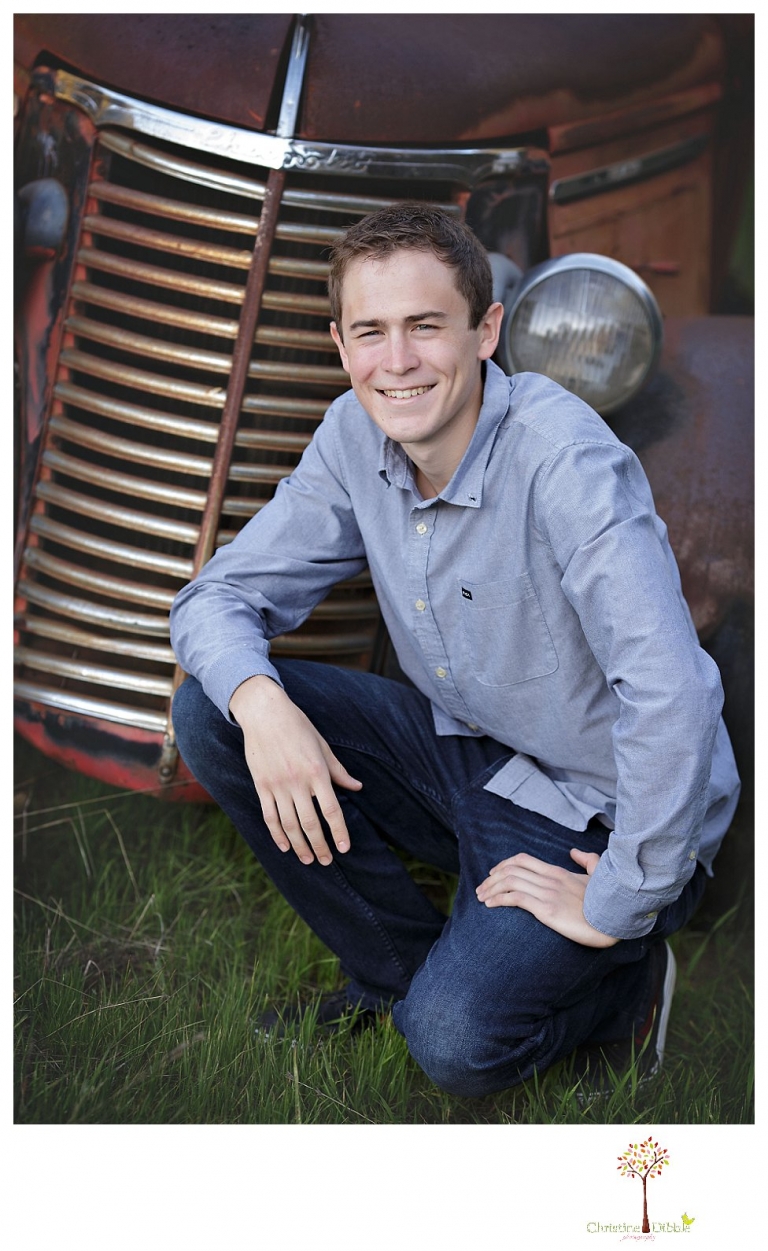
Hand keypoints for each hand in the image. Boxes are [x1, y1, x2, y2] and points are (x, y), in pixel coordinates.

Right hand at [229, 676, 361, 865]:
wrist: (264, 712)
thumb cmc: (298, 725)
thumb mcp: (322, 745)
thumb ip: (338, 770)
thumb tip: (357, 787)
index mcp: (316, 771)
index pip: (331, 809)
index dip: (339, 831)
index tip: (344, 848)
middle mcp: (297, 781)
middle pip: (310, 823)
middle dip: (320, 846)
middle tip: (327, 861)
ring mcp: (277, 785)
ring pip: (289, 824)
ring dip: (299, 845)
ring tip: (308, 859)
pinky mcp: (262, 785)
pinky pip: (269, 816)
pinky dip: (277, 834)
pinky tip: (285, 846)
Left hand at [475, 848, 618, 947]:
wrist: (615, 921)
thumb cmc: (607, 902)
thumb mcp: (598, 875)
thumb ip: (587, 860)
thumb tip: (574, 851)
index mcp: (558, 872)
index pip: (523, 859)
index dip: (503, 864)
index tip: (492, 874)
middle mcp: (550, 879)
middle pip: (511, 869)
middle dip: (491, 878)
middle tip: (480, 889)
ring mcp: (548, 893)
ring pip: (510, 881)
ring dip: (491, 888)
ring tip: (481, 898)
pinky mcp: (547, 910)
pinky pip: (516, 898)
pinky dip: (499, 899)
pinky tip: (490, 905)